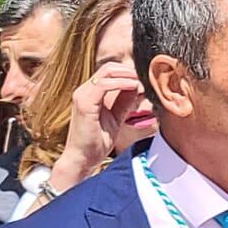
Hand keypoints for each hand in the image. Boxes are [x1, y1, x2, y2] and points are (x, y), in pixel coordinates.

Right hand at [50, 63, 144, 189]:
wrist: (82, 159)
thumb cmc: (97, 142)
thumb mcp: (116, 117)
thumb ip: (124, 102)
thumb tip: (138, 86)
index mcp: (90, 93)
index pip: (109, 72)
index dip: (128, 73)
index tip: (145, 79)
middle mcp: (83, 91)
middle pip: (109, 68)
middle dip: (130, 71)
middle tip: (146, 78)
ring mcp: (82, 95)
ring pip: (107, 72)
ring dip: (128, 75)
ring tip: (142, 83)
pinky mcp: (84, 103)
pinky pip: (104, 85)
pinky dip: (121, 83)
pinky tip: (134, 87)